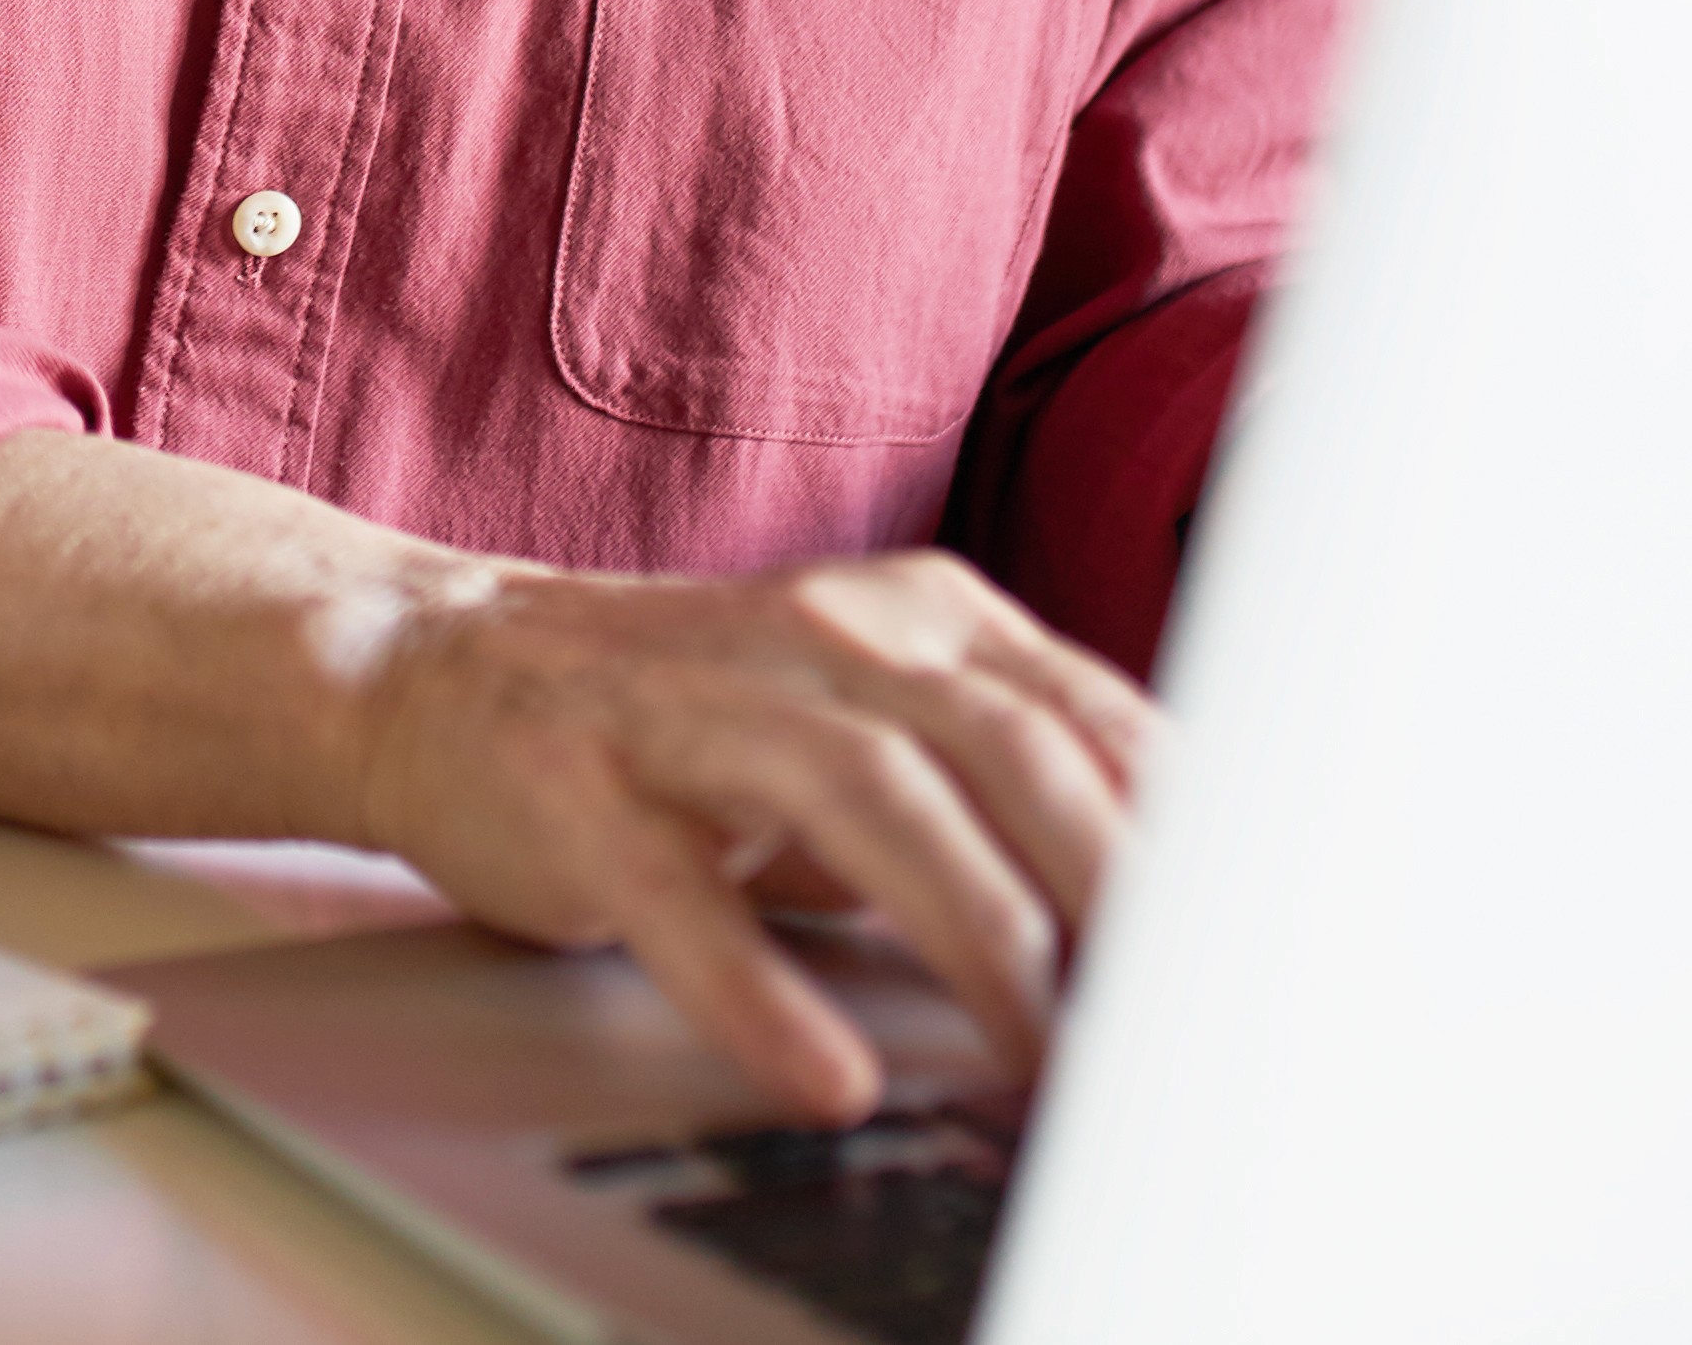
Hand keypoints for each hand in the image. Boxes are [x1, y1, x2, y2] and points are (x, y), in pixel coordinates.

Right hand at [343, 549, 1153, 1123]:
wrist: (433, 666)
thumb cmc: (692, 721)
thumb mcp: (873, 715)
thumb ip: (1017, 781)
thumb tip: (1194, 911)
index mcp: (922, 615)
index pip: (1096, 717)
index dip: (1187, 838)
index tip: (1258, 953)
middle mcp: (825, 633)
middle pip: (1011, 745)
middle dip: (1115, 889)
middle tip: (1178, 1024)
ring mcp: (699, 707)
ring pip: (874, 797)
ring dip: (978, 932)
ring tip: (1040, 1057)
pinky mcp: (584, 794)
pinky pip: (681, 898)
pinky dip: (761, 991)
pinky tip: (824, 1075)